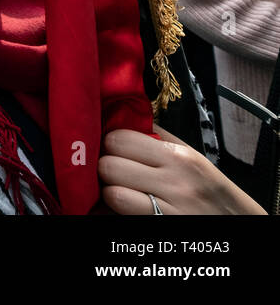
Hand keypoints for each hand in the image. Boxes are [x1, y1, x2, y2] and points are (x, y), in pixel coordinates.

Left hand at [99, 125, 266, 214]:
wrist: (238, 223)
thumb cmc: (210, 189)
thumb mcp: (192, 156)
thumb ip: (157, 138)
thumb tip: (123, 117)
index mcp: (179, 156)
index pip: (119, 139)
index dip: (110, 143)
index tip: (114, 148)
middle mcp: (175, 181)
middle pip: (109, 165)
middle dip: (106, 167)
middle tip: (114, 170)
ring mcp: (169, 208)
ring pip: (112, 192)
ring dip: (109, 191)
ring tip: (120, 189)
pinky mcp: (162, 227)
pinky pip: (123, 214)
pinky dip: (117, 210)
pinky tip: (126, 205)